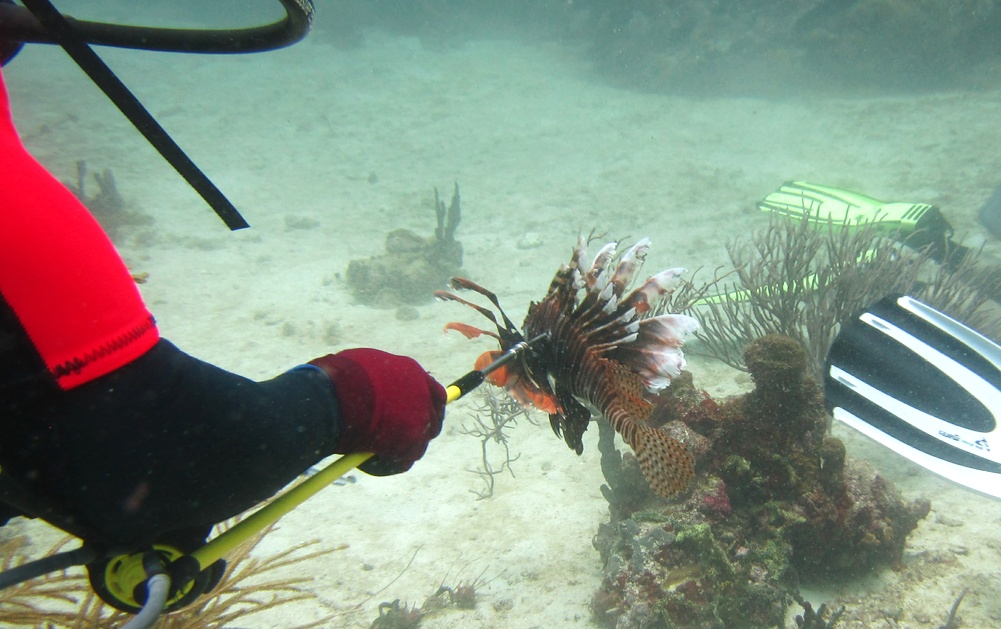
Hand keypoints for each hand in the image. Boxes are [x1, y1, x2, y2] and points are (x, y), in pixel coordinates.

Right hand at [308, 348, 445, 474]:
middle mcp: (423, 395)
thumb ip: (382, 383)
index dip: (425, 407)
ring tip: (372, 451)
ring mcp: (420, 419)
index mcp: (414, 373)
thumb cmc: (339, 379)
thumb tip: (381, 395)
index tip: (417, 418)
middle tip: (399, 441)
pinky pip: (404, 461)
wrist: (334, 395)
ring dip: (399, 450)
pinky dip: (387, 465)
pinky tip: (368, 462)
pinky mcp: (412, 442)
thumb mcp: (364, 371)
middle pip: (434, 421)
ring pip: (418, 444)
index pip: (434, 394)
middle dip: (419, 432)